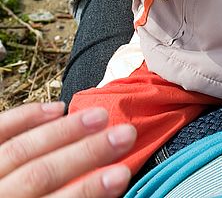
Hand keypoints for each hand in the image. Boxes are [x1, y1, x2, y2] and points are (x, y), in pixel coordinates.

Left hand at [0, 102, 136, 197]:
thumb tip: (106, 189)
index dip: (88, 190)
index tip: (121, 174)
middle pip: (39, 173)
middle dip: (86, 152)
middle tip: (124, 135)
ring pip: (20, 149)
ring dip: (65, 130)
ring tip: (100, 116)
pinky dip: (26, 117)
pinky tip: (55, 108)